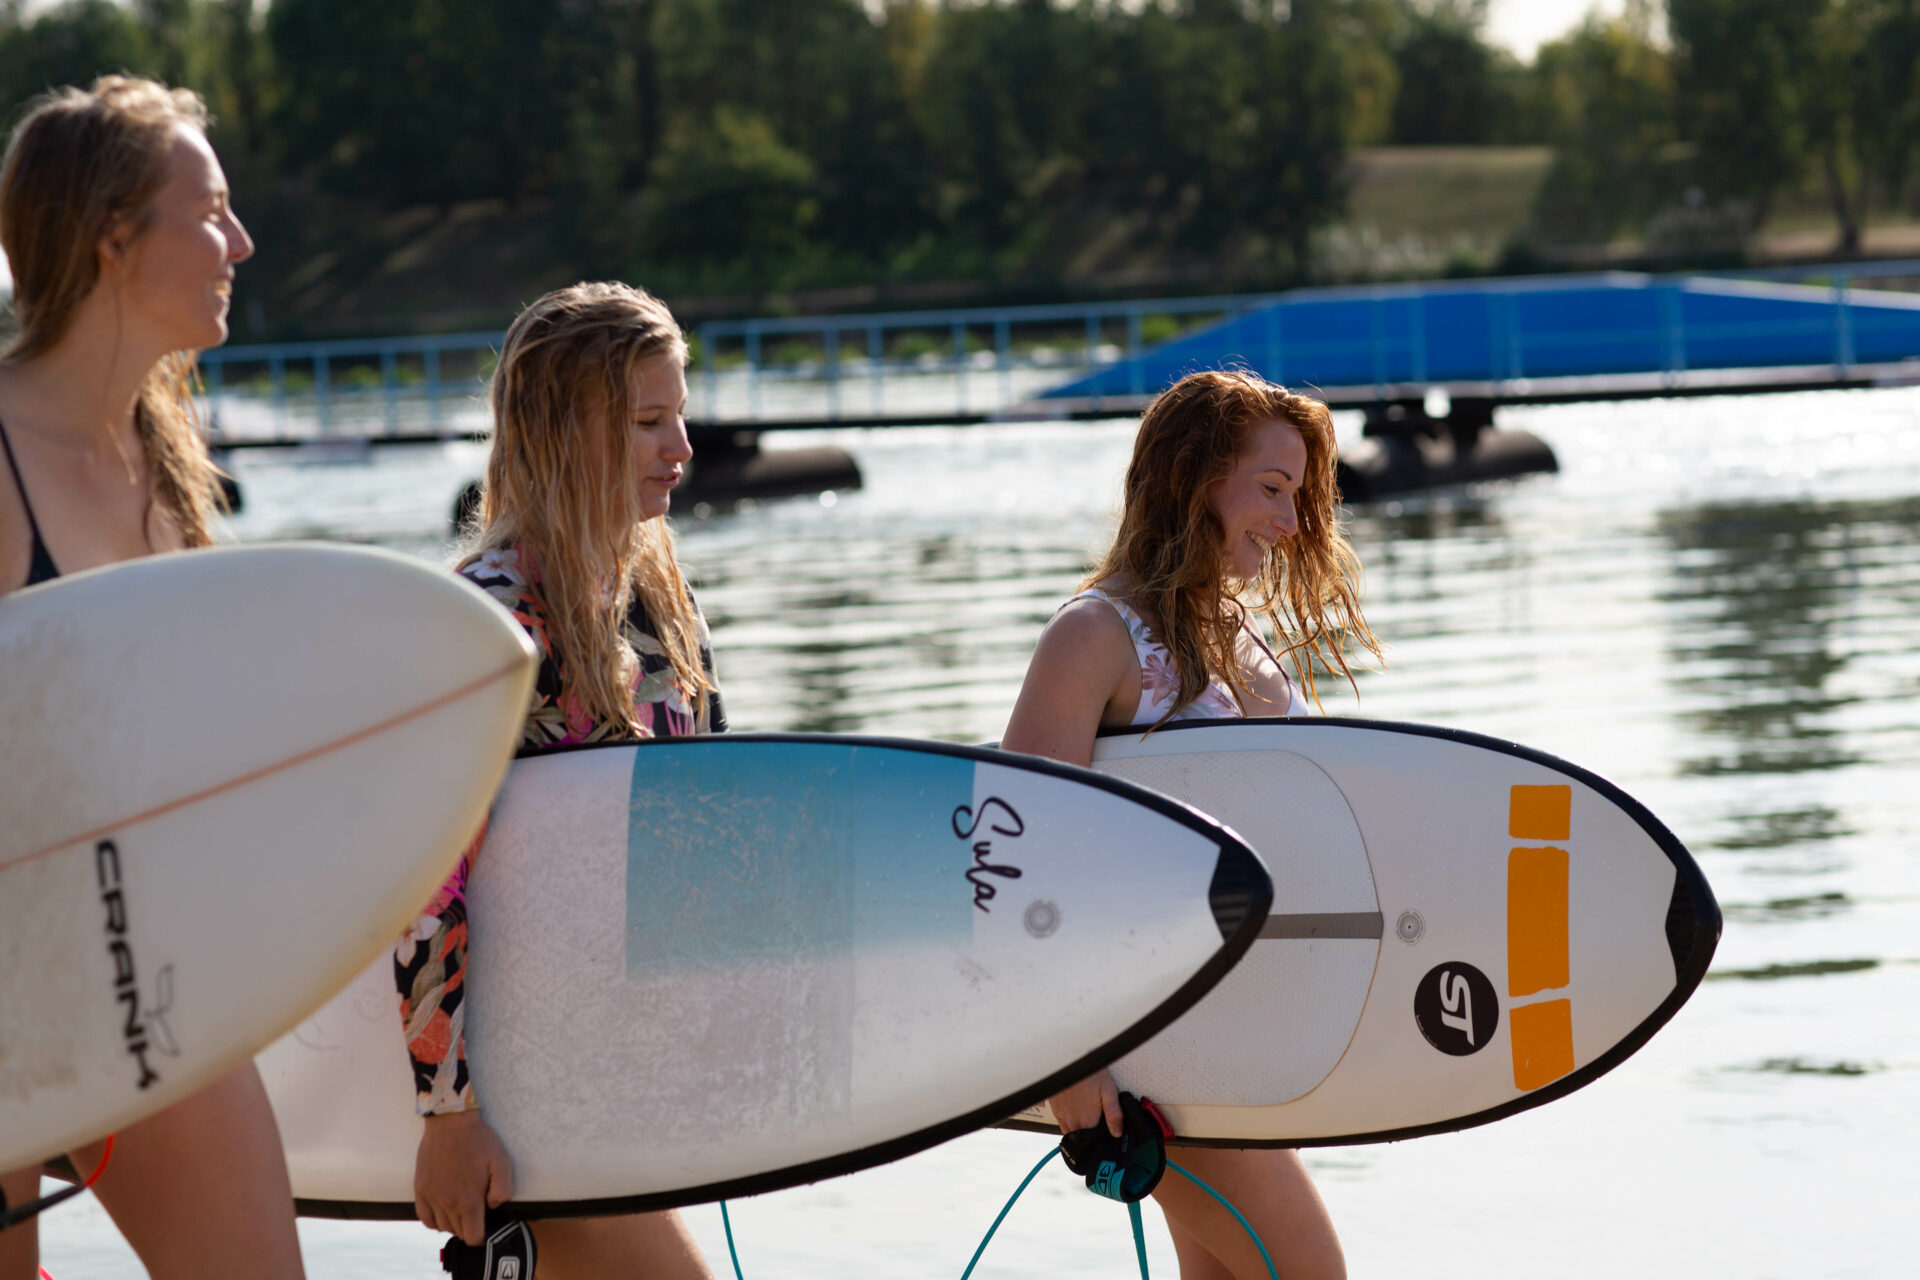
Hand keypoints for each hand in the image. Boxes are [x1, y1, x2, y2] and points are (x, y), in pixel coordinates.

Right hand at [415, 1109, 513, 1245]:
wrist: (451, 1122)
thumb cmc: (478, 1140)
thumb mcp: (501, 1161)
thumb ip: (503, 1190)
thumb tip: (493, 1207)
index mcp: (469, 1201)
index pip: (473, 1237)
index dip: (482, 1236)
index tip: (485, 1225)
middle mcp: (448, 1204)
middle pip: (458, 1233)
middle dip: (469, 1227)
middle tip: (476, 1212)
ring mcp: (432, 1197)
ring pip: (442, 1227)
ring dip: (453, 1223)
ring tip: (462, 1208)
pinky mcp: (420, 1189)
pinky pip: (425, 1218)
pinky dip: (434, 1220)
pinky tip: (443, 1211)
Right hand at [1048, 1069, 1121, 1136]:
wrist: (1070, 1059)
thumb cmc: (1090, 1073)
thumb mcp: (1108, 1090)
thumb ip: (1113, 1114)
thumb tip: (1117, 1132)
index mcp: (1088, 1120)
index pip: (1095, 1139)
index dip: (1102, 1138)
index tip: (1107, 1133)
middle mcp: (1073, 1121)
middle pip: (1083, 1138)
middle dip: (1091, 1136)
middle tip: (1099, 1125)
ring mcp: (1063, 1116)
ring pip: (1072, 1133)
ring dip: (1080, 1132)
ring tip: (1089, 1120)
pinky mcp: (1056, 1109)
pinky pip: (1062, 1125)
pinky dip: (1070, 1125)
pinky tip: (1077, 1116)